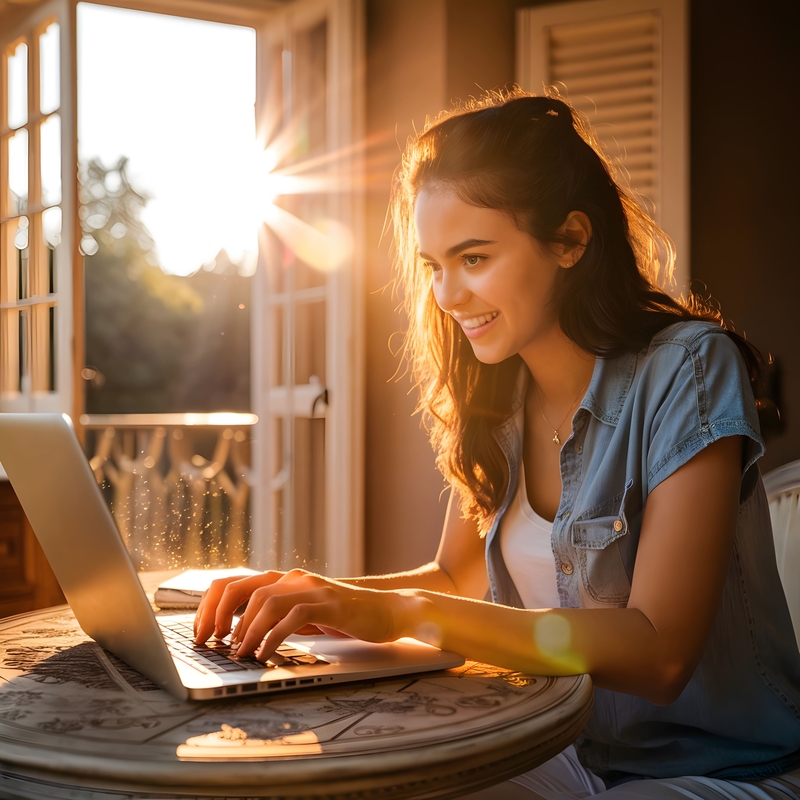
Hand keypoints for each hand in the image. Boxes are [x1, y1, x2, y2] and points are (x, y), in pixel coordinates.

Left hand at [193, 569, 400, 661]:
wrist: (386, 610)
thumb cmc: (343, 616)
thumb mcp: (303, 613)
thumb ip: (275, 616)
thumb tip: (236, 636)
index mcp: (283, 579)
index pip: (233, 583)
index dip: (210, 606)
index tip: (200, 632)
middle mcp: (293, 578)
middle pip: (242, 588)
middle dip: (219, 616)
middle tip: (210, 643)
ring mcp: (312, 588)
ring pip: (266, 602)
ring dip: (246, 630)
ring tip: (239, 654)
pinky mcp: (329, 602)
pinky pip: (293, 616)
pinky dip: (273, 636)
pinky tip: (265, 653)